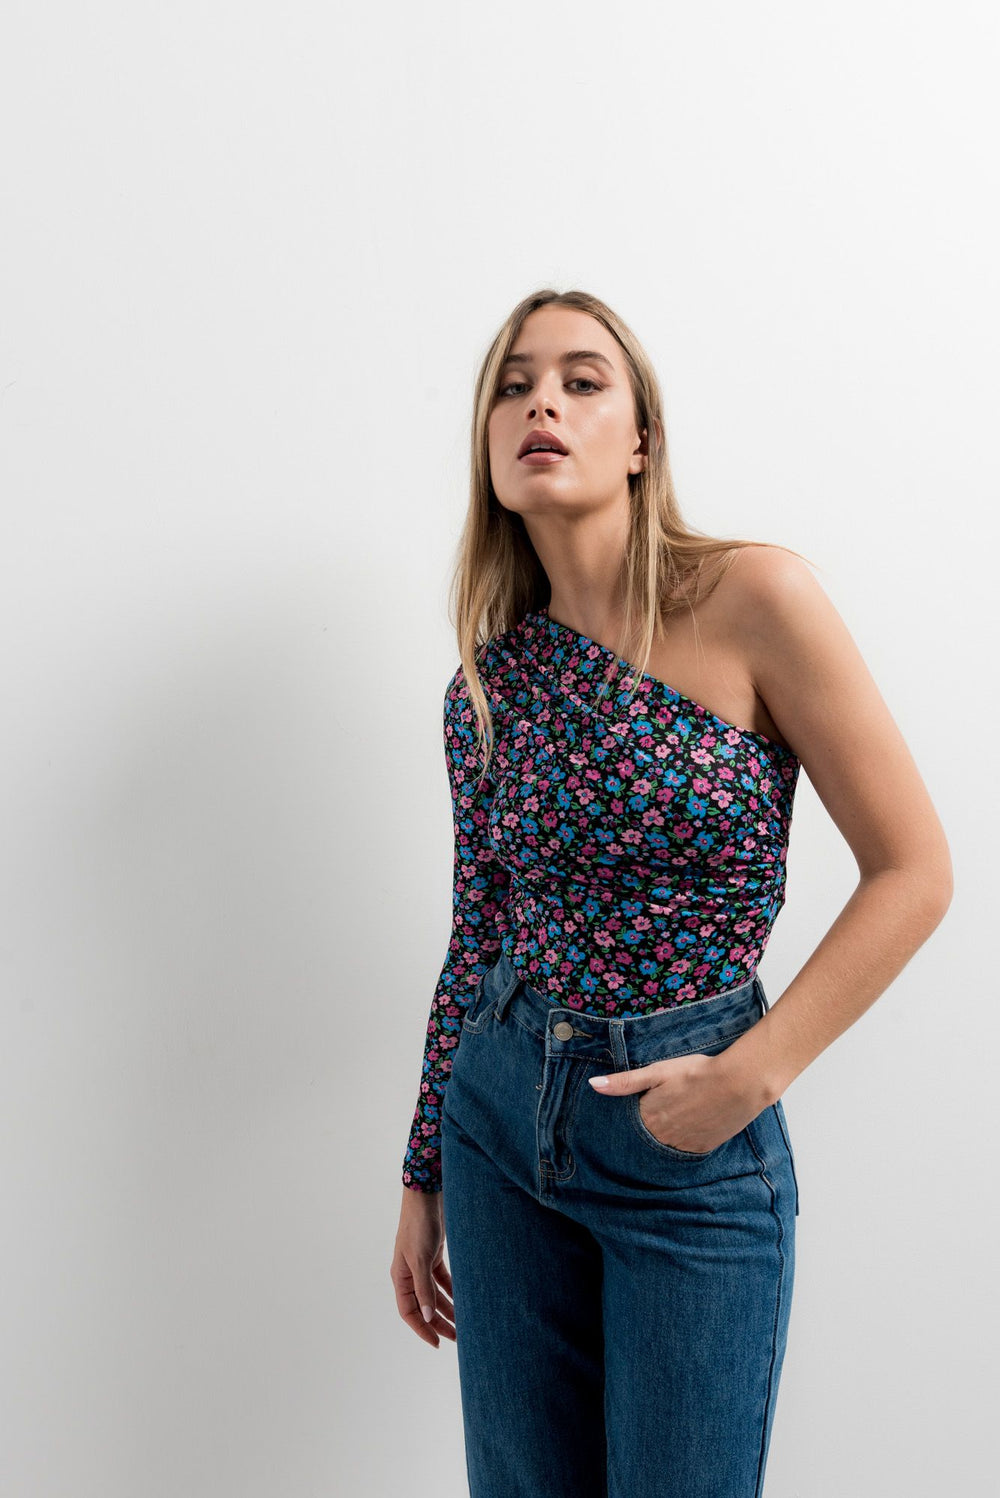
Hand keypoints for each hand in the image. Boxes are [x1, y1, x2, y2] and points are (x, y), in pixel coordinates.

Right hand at [390, 1185, 456, 1347]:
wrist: (426, 1196)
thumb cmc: (419, 1225)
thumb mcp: (420, 1258)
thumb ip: (424, 1288)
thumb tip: (427, 1317)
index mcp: (400, 1277)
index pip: (409, 1312)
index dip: (422, 1328)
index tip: (437, 1343)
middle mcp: (409, 1274)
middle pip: (424, 1306)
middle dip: (439, 1323)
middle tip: (457, 1338)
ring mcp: (422, 1265)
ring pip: (435, 1295)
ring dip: (448, 1308)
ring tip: (464, 1323)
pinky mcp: (434, 1255)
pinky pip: (443, 1280)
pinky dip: (452, 1290)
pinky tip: (464, 1299)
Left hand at [589, 1050, 764, 1154]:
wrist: (739, 1084)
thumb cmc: (696, 1072)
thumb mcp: (658, 1071)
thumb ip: (625, 1082)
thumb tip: (593, 1084)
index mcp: (648, 1118)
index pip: (627, 1125)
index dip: (628, 1116)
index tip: (631, 1109)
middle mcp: (663, 1138)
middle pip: (645, 1137)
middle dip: (645, 1127)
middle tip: (658, 1110)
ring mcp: (683, 1146)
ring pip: (664, 1144)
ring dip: (664, 1134)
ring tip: (674, 1115)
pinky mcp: (702, 1148)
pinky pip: (684, 1149)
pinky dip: (682, 1139)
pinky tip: (689, 1123)